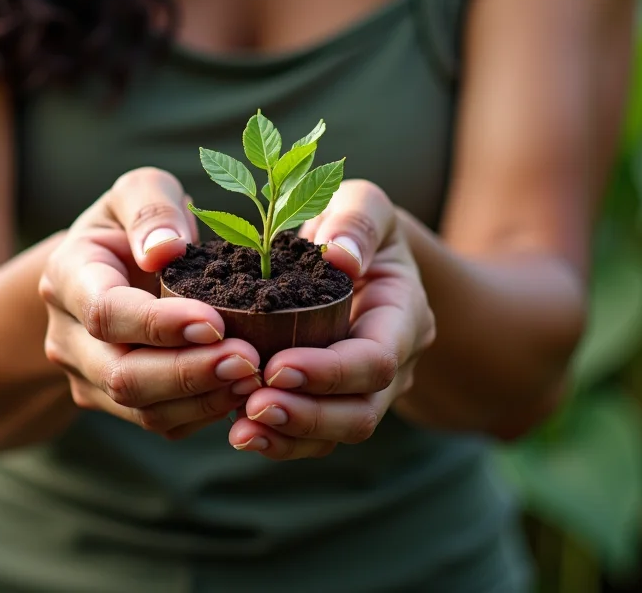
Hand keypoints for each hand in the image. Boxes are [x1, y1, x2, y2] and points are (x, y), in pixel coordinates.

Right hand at [39, 168, 263, 439]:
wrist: (109, 268)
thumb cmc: (133, 224)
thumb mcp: (139, 191)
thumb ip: (151, 208)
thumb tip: (165, 250)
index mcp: (67, 277)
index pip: (105, 313)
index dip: (158, 324)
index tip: (214, 322)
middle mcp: (68, 336)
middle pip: (121, 374)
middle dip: (187, 373)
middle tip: (248, 361)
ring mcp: (88, 377)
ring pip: (141, 410)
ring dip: (201, 398)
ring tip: (253, 377)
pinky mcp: (116, 404)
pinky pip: (160, 423)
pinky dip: (203, 413)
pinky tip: (241, 392)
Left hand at [226, 180, 435, 458]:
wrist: (359, 254)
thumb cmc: (355, 224)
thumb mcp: (363, 202)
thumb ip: (357, 220)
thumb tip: (341, 257)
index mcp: (402, 316)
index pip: (376, 361)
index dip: (329, 372)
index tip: (276, 366)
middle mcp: (394, 363)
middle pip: (361, 412)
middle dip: (308, 415)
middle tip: (252, 406)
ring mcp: (366, 390)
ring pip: (336, 434)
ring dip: (289, 436)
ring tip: (240, 430)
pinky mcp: (333, 402)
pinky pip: (313, 436)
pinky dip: (280, 440)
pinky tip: (239, 431)